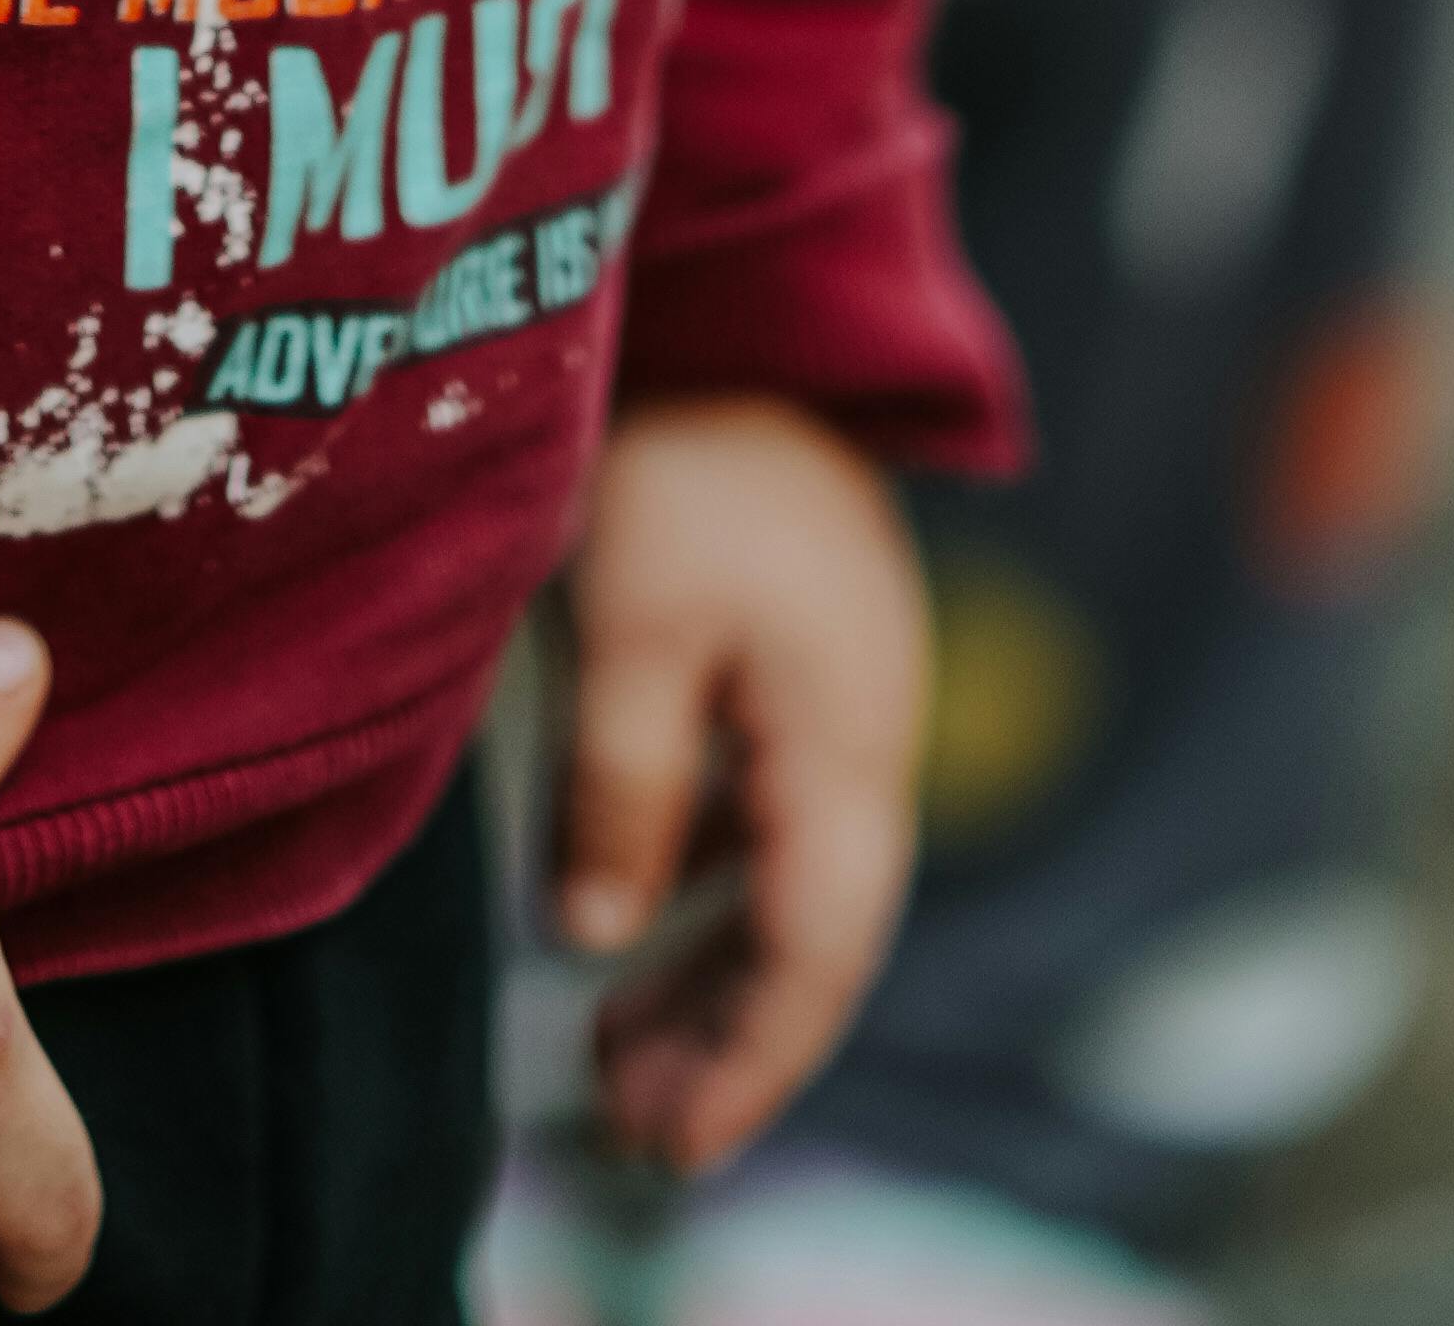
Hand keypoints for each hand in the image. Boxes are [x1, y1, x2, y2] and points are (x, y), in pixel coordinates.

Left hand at [554, 400, 925, 1179]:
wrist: (753, 305)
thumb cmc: (687, 454)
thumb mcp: (634, 621)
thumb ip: (622, 784)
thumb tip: (592, 934)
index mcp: (845, 747)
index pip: (812, 954)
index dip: (747, 1061)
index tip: (670, 1147)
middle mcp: (861, 741)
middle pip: (807, 935)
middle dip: (724, 1040)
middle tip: (626, 1123)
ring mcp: (836, 700)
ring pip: (785, 879)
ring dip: (710, 969)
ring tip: (616, 1053)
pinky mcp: (797, 660)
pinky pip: (762, 812)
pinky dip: (702, 878)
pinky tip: (633, 908)